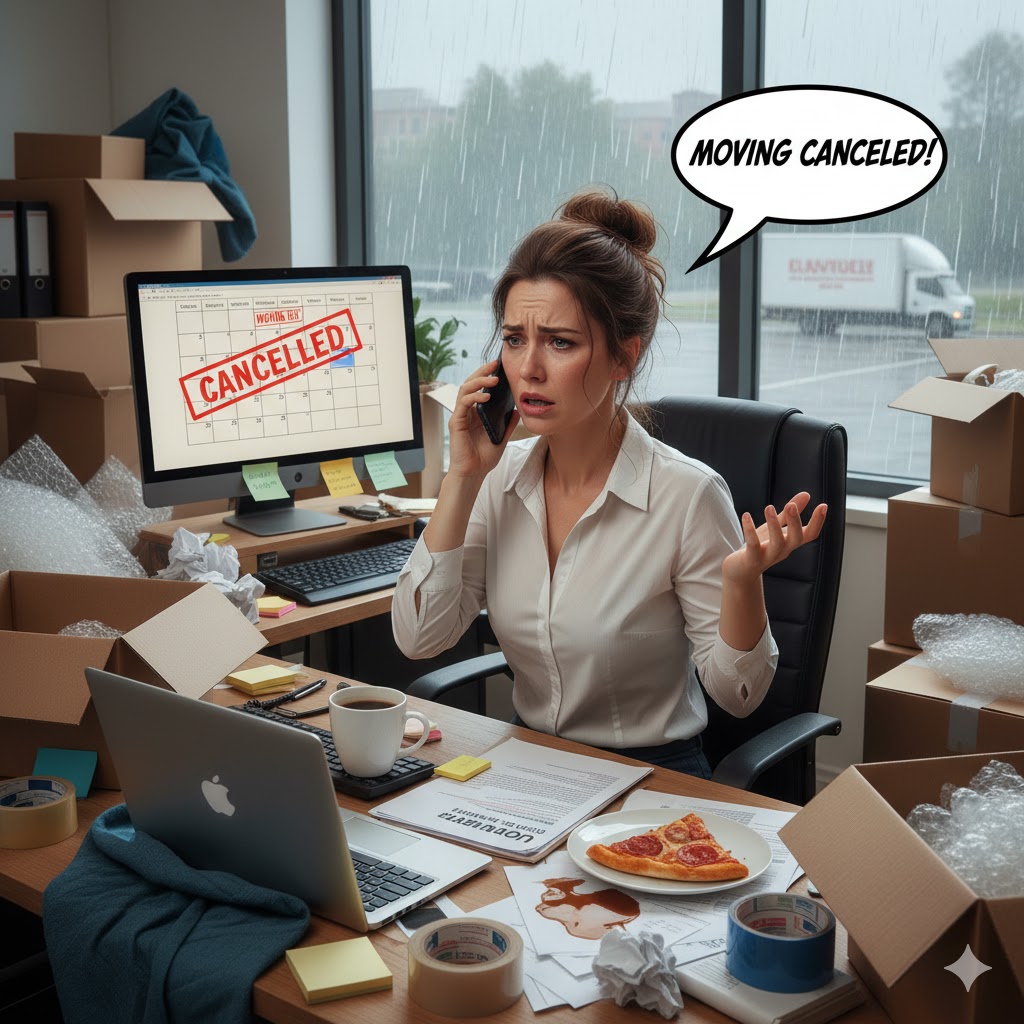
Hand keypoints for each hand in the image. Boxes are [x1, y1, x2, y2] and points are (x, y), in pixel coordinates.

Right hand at [446, 359, 519, 480]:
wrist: (473, 474)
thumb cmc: (484, 458)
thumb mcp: (502, 438)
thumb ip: (507, 424)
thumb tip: (516, 410)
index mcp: (476, 413)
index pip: (478, 388)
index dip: (487, 376)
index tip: (499, 368)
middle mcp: (466, 412)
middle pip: (470, 384)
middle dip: (482, 372)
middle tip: (494, 364)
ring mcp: (460, 416)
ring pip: (464, 390)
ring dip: (478, 381)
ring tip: (493, 379)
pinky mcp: (456, 422)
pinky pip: (463, 404)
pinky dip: (474, 397)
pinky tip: (486, 396)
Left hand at [722, 491, 827, 582]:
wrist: (740, 572)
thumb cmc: (760, 548)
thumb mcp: (776, 528)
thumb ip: (789, 514)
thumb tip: (807, 494)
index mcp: (790, 542)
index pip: (810, 534)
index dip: (818, 522)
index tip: (823, 505)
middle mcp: (783, 550)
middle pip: (796, 538)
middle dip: (795, 522)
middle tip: (790, 505)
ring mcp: (768, 556)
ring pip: (777, 543)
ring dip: (774, 525)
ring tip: (769, 507)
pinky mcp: (752, 559)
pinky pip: (753, 545)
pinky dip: (750, 531)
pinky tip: (746, 515)